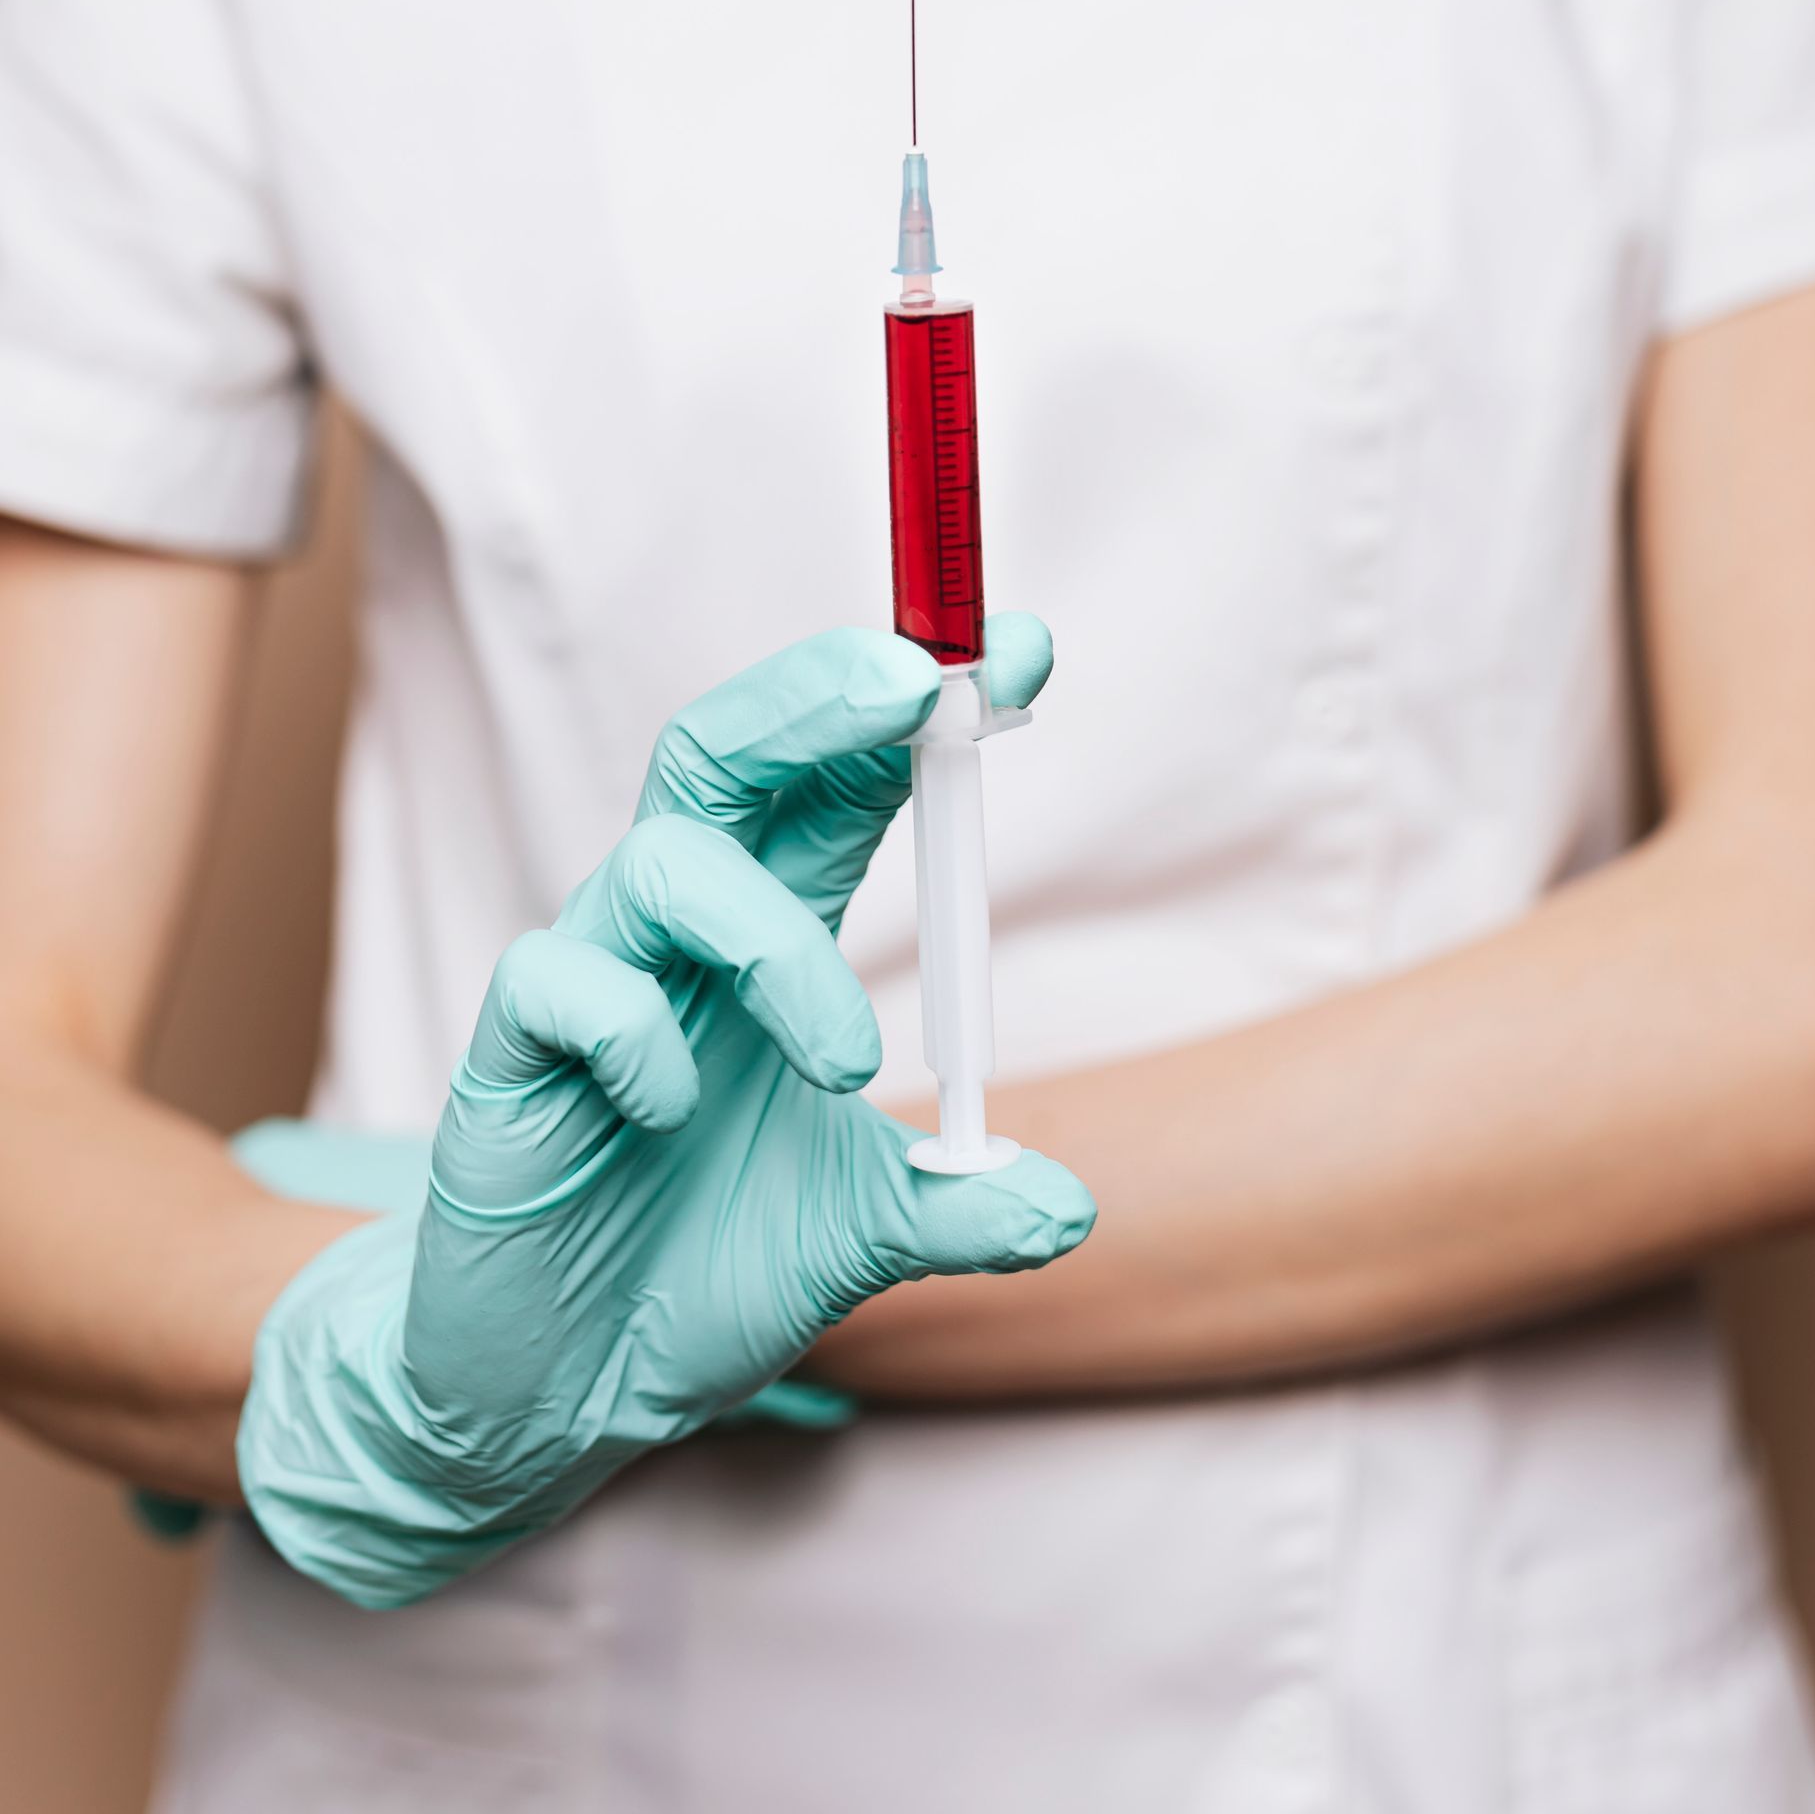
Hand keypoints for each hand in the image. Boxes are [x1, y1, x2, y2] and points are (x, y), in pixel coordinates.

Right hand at [237, 621, 1091, 1606]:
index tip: (1025, 652)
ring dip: (775, 946)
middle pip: (723, 749)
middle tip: (914, 683)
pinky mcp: (508, 1058)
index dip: (920, 710)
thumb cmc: (702, 1269)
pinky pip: (560, 985)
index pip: (842, 781)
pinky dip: (638, 1038)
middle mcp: (678, 933)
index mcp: (769, 936)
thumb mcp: (862, 1237)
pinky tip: (669, 1114)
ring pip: (663, 861)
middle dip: (816, 696)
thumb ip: (960, 1206)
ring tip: (846, 1067)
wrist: (562, 1394)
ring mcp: (590, 980)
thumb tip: (1074, 1206)